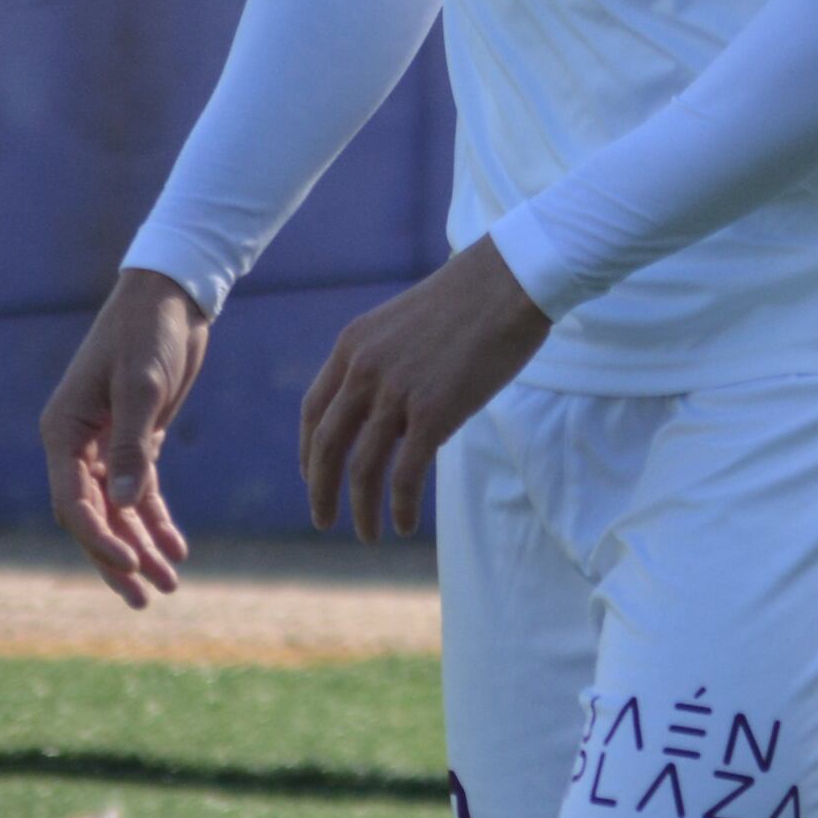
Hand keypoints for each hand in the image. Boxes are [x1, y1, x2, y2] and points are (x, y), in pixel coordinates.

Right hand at [41, 269, 211, 604]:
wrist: (171, 297)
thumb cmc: (148, 333)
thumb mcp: (142, 387)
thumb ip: (133, 447)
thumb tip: (125, 504)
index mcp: (63, 432)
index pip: (72, 503)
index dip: (100, 540)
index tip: (133, 564)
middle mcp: (76, 444)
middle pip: (91, 517)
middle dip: (118, 558)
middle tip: (144, 600)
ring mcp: (104, 444)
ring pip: (118, 510)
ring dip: (141, 546)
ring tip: (169, 586)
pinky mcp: (135, 440)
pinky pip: (141, 492)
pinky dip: (157, 520)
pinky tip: (177, 549)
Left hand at [298, 237, 551, 543]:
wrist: (510, 282)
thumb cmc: (472, 300)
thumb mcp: (407, 325)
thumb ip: (388, 366)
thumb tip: (396, 416)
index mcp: (352, 346)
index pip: (313, 410)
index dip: (307, 450)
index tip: (312, 476)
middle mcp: (363, 371)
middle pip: (326, 445)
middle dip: (320, 490)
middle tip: (323, 520)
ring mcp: (396, 393)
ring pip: (362, 467)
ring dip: (361, 509)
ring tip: (367, 535)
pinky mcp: (432, 413)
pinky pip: (404, 475)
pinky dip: (399, 507)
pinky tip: (403, 526)